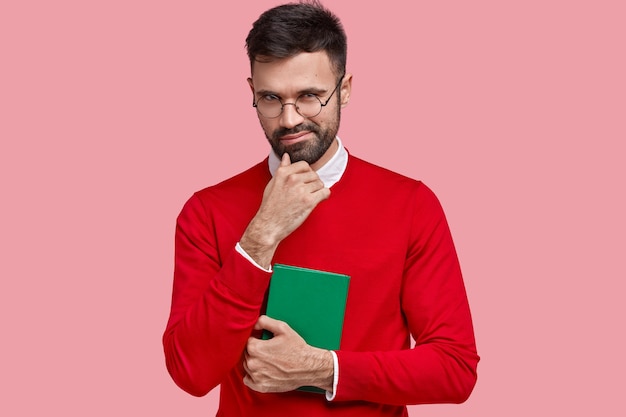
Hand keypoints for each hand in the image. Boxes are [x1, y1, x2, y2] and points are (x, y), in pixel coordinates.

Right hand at [240, 153, 329, 267]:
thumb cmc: (270, 206)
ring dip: (318, 190)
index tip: (304, 182)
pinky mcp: (309, 201)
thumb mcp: (272, 183)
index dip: (307, 174)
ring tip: (309, 198)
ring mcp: (301, 190)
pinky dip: (324, 196)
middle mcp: (292, 179)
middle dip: (313, 183)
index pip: (304, 165)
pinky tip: (317, 201)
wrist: (269, 225)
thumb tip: (287, 156)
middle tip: (307, 193)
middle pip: (314, 175)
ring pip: (320, 183)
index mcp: (283, 173)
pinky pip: (325, 192)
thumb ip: (282, 168)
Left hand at [243, 315, 333, 392]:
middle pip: (246, 354)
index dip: (256, 340)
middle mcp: (253, 363)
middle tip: (269, 351)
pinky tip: (263, 371)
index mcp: (256, 348)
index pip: (247, 341)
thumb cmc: (296, 348)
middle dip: (255, 351)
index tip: (265, 342)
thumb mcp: (282, 328)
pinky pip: (248, 380)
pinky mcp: (261, 387)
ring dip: (254, 363)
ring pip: (247, 366)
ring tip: (269, 361)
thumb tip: (253, 324)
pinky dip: (253, 376)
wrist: (308, 367)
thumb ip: (264, 321)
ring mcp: (256, 376)